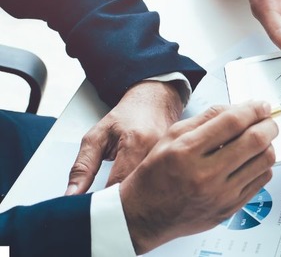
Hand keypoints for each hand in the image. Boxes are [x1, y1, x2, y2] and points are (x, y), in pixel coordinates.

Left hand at [65, 81, 183, 194]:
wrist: (155, 101)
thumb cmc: (128, 116)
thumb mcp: (97, 136)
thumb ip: (83, 166)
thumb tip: (73, 193)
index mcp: (135, 142)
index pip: (119, 184)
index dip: (106, 200)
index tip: (98, 206)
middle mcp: (158, 150)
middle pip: (139, 191)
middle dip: (123, 201)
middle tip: (112, 202)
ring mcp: (173, 157)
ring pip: (153, 190)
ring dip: (139, 196)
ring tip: (129, 191)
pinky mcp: (181, 162)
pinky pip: (164, 184)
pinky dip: (151, 189)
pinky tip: (146, 186)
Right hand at [120, 102, 277, 253]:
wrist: (144, 216)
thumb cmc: (155, 175)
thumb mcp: (171, 136)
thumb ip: (206, 118)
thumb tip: (240, 107)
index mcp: (187, 151)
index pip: (233, 122)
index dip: (253, 109)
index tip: (261, 105)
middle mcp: (205, 174)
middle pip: (255, 140)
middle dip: (268, 125)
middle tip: (268, 120)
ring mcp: (220, 194)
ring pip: (264, 161)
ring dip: (269, 144)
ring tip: (260, 140)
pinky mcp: (229, 208)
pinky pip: (261, 181)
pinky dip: (262, 165)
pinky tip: (252, 160)